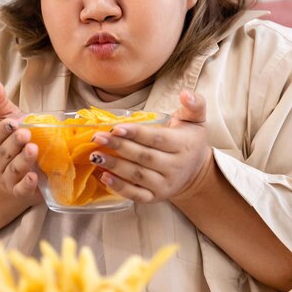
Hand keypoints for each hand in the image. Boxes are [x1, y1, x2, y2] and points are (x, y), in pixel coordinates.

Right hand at [0, 78, 40, 202]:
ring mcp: (9, 177)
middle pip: (3, 153)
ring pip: (13, 170)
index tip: (12, 122)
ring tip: (33, 150)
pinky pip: (21, 189)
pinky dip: (26, 185)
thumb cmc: (14, 142)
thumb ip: (0, 102)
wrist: (17, 172)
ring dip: (22, 160)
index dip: (2, 130)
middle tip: (25, 134)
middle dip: (13, 143)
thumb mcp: (8, 119)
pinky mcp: (21, 190)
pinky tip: (34, 177)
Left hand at [89, 90, 212, 203]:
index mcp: (183, 145)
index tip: (116, 126)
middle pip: (144, 157)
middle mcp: (175, 167)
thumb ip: (194, 105)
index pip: (157, 139)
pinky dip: (119, 187)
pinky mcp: (155, 197)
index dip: (136, 133)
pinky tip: (104, 177)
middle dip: (119, 147)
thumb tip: (186, 94)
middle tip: (98, 137)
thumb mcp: (196, 120)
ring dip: (115, 166)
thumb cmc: (190, 140)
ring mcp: (164, 184)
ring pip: (137, 176)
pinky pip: (136, 195)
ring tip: (95, 155)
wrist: (196, 172)